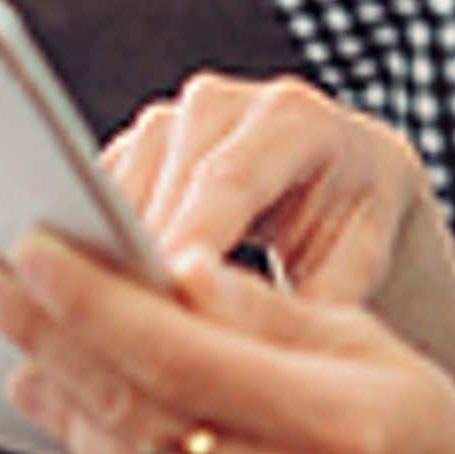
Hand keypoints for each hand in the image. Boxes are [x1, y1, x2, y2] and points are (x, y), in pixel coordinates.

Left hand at [0, 227, 454, 453]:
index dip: (93, 300)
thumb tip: (172, 269)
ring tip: (22, 344)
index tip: (28, 248)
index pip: (181, 356)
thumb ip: (266, 313)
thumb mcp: (372, 349)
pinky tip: (80, 418)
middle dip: (45, 338)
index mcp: (339, 431)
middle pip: (132, 413)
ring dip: (63, 402)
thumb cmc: (424, 442)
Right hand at [101, 75, 454, 409]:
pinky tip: (99, 310)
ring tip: (110, 336)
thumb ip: (320, 297)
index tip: (170, 296)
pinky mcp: (130, 150)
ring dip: (107, 264)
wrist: (345, 174)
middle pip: (164, 187)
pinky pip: (93, 204)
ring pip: (114, 195)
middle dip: (143, 264)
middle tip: (128, 339)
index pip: (230, 181)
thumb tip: (262, 348)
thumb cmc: (357, 221)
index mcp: (292, 117)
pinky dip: (93, 257)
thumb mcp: (361, 258)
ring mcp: (166, 122)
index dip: (194, 238)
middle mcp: (219, 104)